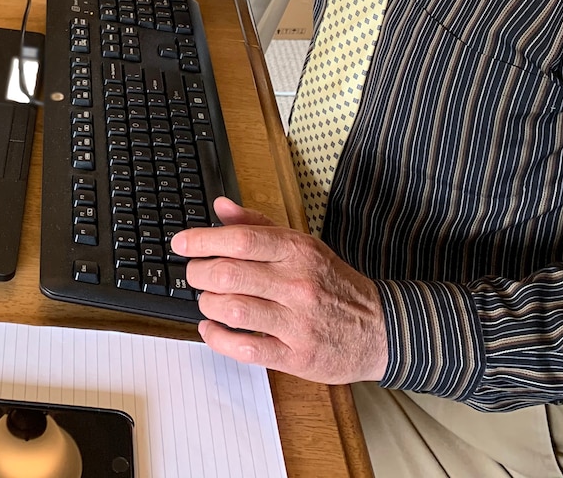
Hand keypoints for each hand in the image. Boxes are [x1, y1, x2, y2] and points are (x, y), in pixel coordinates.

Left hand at [171, 198, 387, 383]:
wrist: (381, 329)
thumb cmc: (334, 284)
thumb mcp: (303, 245)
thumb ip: (258, 225)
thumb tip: (221, 207)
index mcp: (297, 251)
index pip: (240, 240)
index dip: (202, 240)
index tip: (181, 243)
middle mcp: (297, 284)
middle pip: (229, 274)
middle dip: (199, 273)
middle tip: (194, 274)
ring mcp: (297, 322)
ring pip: (232, 309)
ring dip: (207, 304)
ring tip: (206, 300)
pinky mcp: (296, 356)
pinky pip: (245, 348)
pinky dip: (218, 339)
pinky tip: (211, 329)